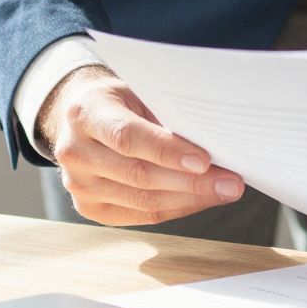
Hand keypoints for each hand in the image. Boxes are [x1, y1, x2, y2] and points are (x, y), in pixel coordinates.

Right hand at [39, 65, 244, 225]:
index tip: (205, 160)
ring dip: (191, 198)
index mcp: (85, 114)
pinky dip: (177, 207)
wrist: (82, 118)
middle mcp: (75, 152)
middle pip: (139, 175)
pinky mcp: (89, 208)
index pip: (128, 137)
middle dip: (192, 182)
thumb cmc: (120, 101)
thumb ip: (165, 114)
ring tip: (225, 191)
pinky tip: (202, 199)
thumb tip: (213, 140)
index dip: (167, 151)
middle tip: (232, 182)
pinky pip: (141, 215)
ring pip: (143, 200)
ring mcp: (79, 185)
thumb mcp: (137, 92)